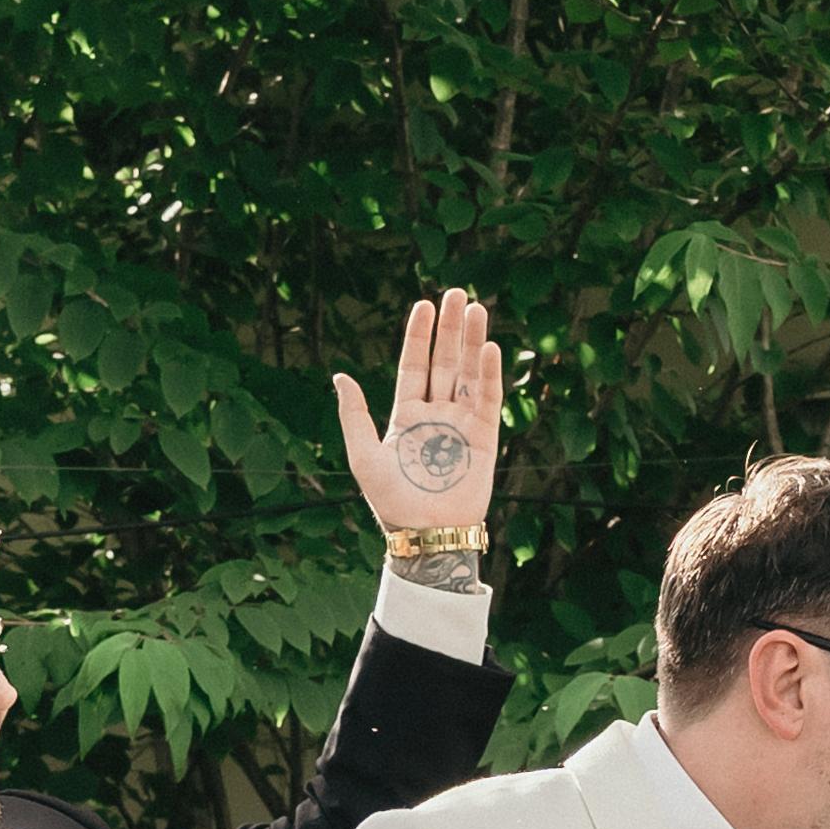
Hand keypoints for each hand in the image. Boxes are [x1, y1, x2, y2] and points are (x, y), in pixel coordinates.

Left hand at [335, 289, 501, 543]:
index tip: (424, 305)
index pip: (415, 365)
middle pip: (445, 361)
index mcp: (406, 415)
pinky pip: (488, 398)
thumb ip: (354, 414)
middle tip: (457, 294)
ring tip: (476, 308)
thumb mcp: (363, 455)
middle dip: (450, 328)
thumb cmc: (391, 501)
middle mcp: (436, 414)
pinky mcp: (485, 438)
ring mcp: (462, 424)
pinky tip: (489, 346)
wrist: (427, 534)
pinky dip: (489, 372)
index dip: (419, 335)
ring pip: (469, 373)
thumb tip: (340, 376)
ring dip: (472, 341)